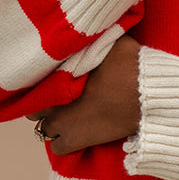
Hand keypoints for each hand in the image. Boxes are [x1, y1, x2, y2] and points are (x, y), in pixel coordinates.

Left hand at [27, 35, 140, 154]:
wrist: (144, 95)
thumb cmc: (130, 65)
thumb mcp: (113, 41)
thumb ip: (95, 40)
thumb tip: (96, 32)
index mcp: (57, 73)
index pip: (35, 81)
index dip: (44, 84)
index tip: (54, 84)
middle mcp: (52, 98)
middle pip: (34, 105)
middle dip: (44, 103)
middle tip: (60, 100)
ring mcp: (61, 121)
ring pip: (41, 127)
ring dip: (51, 124)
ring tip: (67, 119)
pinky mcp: (75, 140)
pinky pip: (56, 146)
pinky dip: (62, 141)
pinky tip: (74, 134)